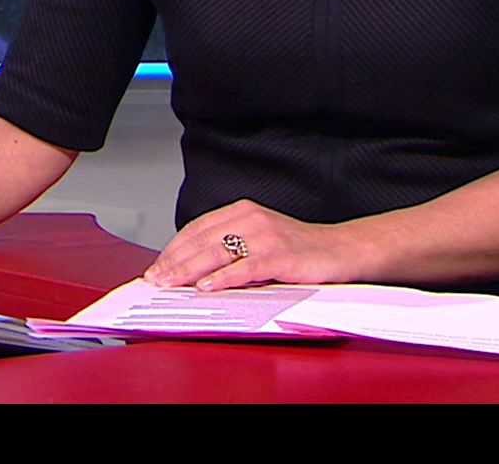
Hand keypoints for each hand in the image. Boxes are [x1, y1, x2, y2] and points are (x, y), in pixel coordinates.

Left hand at [142, 199, 363, 290]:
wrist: (343, 250)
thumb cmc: (299, 251)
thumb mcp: (259, 241)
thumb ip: (230, 248)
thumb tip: (192, 271)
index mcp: (241, 212)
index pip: (197, 229)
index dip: (173, 249)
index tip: (156, 268)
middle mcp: (250, 219)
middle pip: (202, 240)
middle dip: (174, 262)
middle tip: (155, 280)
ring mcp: (266, 236)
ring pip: (217, 252)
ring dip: (189, 270)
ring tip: (171, 284)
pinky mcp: (281, 255)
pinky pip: (245, 267)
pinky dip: (223, 278)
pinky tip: (206, 287)